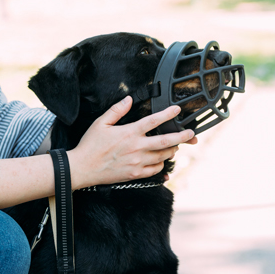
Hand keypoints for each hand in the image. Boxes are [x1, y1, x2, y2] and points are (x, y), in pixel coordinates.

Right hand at [67, 96, 195, 188]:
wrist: (82, 168)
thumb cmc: (90, 145)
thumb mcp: (100, 123)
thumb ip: (116, 110)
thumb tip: (129, 99)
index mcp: (129, 133)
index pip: (153, 121)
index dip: (168, 114)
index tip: (177, 110)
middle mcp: (136, 148)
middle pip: (166, 141)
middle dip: (182, 137)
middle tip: (191, 134)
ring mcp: (137, 162)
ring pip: (163, 156)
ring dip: (171, 150)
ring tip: (175, 146)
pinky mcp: (135, 174)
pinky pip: (155, 169)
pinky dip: (161, 164)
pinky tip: (161, 160)